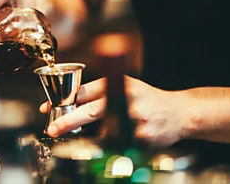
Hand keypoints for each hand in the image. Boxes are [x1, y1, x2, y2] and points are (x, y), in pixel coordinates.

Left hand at [39, 76, 196, 147]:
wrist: (181, 113)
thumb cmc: (149, 99)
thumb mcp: (127, 86)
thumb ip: (102, 92)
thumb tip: (71, 103)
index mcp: (121, 83)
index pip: (86, 91)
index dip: (65, 100)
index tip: (49, 108)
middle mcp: (127, 98)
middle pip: (90, 111)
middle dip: (68, 121)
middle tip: (53, 130)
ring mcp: (135, 120)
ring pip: (102, 134)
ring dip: (96, 137)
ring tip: (114, 131)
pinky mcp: (141, 138)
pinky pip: (117, 145)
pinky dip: (114, 144)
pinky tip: (125, 138)